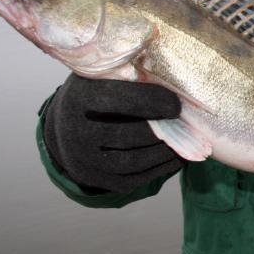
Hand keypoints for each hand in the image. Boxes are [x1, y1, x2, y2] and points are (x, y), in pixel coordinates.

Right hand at [43, 73, 183, 193]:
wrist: (66, 124)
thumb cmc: (98, 91)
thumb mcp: (107, 75)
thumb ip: (133, 73)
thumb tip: (175, 78)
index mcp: (79, 98)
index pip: (117, 100)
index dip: (151, 102)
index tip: (176, 105)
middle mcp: (75, 132)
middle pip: (126, 136)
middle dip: (162, 131)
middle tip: (186, 125)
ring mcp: (82, 160)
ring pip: (132, 162)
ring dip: (165, 153)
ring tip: (187, 143)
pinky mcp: (94, 178)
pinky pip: (132, 179)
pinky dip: (160, 169)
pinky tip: (176, 158)